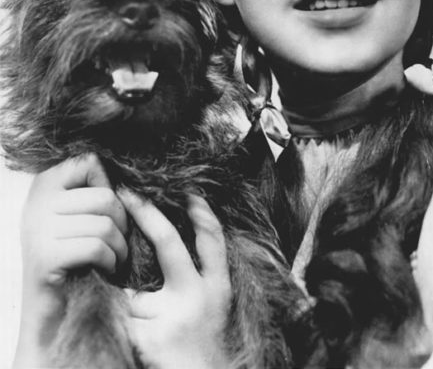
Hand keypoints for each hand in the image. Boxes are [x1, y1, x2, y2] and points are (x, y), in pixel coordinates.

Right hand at [13, 154, 127, 368]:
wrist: (52, 314)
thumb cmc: (77, 260)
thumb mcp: (79, 216)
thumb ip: (93, 189)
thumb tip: (130, 169)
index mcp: (45, 184)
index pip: (90, 161)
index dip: (111, 187)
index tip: (109, 214)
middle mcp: (36, 201)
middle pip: (106, 196)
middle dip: (123, 225)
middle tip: (118, 245)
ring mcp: (37, 228)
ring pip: (106, 223)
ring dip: (120, 248)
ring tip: (114, 260)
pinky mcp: (45, 256)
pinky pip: (96, 247)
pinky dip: (109, 262)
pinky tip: (104, 272)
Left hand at [120, 191, 231, 368]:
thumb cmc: (205, 338)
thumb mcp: (214, 302)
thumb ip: (197, 274)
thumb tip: (158, 237)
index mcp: (217, 286)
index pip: (212, 239)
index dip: (201, 212)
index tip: (185, 189)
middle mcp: (197, 296)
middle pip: (168, 242)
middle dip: (145, 212)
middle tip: (126, 191)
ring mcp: (170, 316)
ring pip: (135, 291)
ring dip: (130, 305)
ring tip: (143, 325)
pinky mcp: (146, 337)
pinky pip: (121, 318)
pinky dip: (120, 323)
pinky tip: (130, 336)